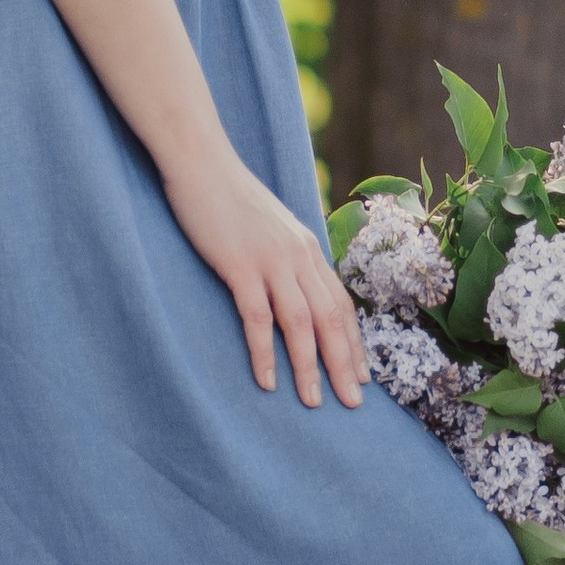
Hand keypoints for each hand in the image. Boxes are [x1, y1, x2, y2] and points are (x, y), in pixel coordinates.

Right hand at [162, 145, 366, 408]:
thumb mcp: (271, 226)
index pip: (341, 304)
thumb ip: (287, 255)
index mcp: (308, 248)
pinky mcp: (238, 263)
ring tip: (314, 402)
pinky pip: (256, 316)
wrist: (201, 160)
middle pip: (330, 318)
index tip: (363, 376)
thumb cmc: (230, 196)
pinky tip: (267, 381)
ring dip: (309, 366)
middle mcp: (298, 255)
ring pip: (300, 322)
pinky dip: (264, 351)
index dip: (354, 342)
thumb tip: (296, 288)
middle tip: (352, 404)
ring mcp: (270, 259)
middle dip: (344, 364)